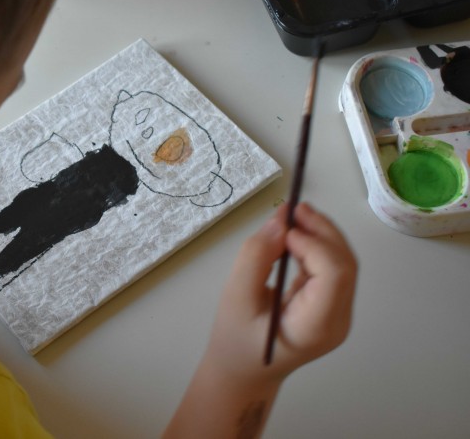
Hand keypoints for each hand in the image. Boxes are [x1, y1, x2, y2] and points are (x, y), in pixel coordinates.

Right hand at [163, 203, 356, 437]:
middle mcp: (337, 320)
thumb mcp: (235, 298)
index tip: (283, 230)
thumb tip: (279, 222)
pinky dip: (315, 246)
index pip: (334, 275)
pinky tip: (294, 236)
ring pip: (342, 262)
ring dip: (320, 234)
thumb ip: (255, 258)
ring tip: (291, 216)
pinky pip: (331, 268)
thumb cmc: (235, 341)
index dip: (314, 244)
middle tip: (291, 207)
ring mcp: (338, 313)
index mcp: (316, 326)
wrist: (244, 371)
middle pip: (345, 265)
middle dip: (321, 230)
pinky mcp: (330, 304)